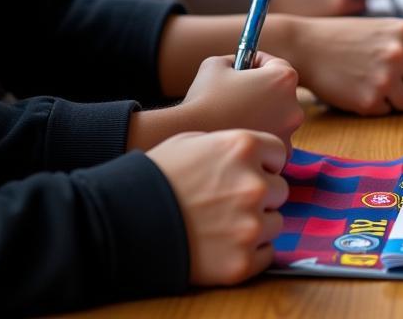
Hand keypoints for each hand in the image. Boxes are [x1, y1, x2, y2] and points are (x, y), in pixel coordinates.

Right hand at [129, 54, 302, 150]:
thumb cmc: (203, 98)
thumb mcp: (217, 64)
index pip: (276, 64)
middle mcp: (293, 106)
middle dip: (263, 91)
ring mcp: (289, 133)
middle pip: (281, 93)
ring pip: (279, 119)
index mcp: (283, 78)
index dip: (258, 64)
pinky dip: (261, 139)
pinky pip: (274, 142)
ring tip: (238, 118)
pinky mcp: (281, 158)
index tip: (245, 68)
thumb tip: (241, 63)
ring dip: (264, 117)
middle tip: (239, 94)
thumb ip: (235, 59)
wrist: (189, 137)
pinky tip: (241, 136)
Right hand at [148, 129, 288, 285]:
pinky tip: (223, 245)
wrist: (123, 221)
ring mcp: (250, 225)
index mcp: (243, 147)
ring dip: (255, 223)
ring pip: (275, 223)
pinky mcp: (242, 262)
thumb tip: (257, 154)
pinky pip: (266, 254)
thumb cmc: (157, 175)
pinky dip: (250, 252)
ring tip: (222, 224)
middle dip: (259, 194)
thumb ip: (232, 144)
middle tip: (228, 201)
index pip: (278, 154)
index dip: (261, 164)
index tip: (243, 173)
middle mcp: (254, 184)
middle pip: (279, 189)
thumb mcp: (194, 140)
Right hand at [286, 17, 402, 114]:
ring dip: (392, 99)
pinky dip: (374, 105)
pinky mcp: (369, 99)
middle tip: (391, 85)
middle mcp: (400, 53)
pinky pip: (385, 112)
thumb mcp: (382, 29)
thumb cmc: (343, 38)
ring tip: (369, 82)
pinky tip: (357, 88)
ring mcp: (386, 77)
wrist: (306, 46)